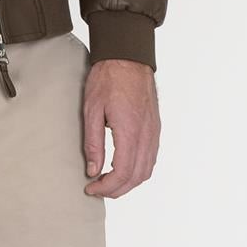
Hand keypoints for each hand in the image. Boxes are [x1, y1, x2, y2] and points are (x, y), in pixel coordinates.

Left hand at [82, 58, 159, 197]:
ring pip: (147, 170)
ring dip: (128, 182)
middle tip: (97, 188)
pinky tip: (122, 167)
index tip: (90, 188)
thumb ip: (93, 143)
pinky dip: (138, 170)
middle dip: (117, 189)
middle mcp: (147, 135)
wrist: (128, 57)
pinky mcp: (155, 128)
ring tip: (107, 181)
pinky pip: (151, 158)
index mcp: (130, 131)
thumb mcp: (92, 110)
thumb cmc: (108, 78)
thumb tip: (92, 170)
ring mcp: (154, 132)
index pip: (123, 173)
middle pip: (137, 177)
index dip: (106, 187)